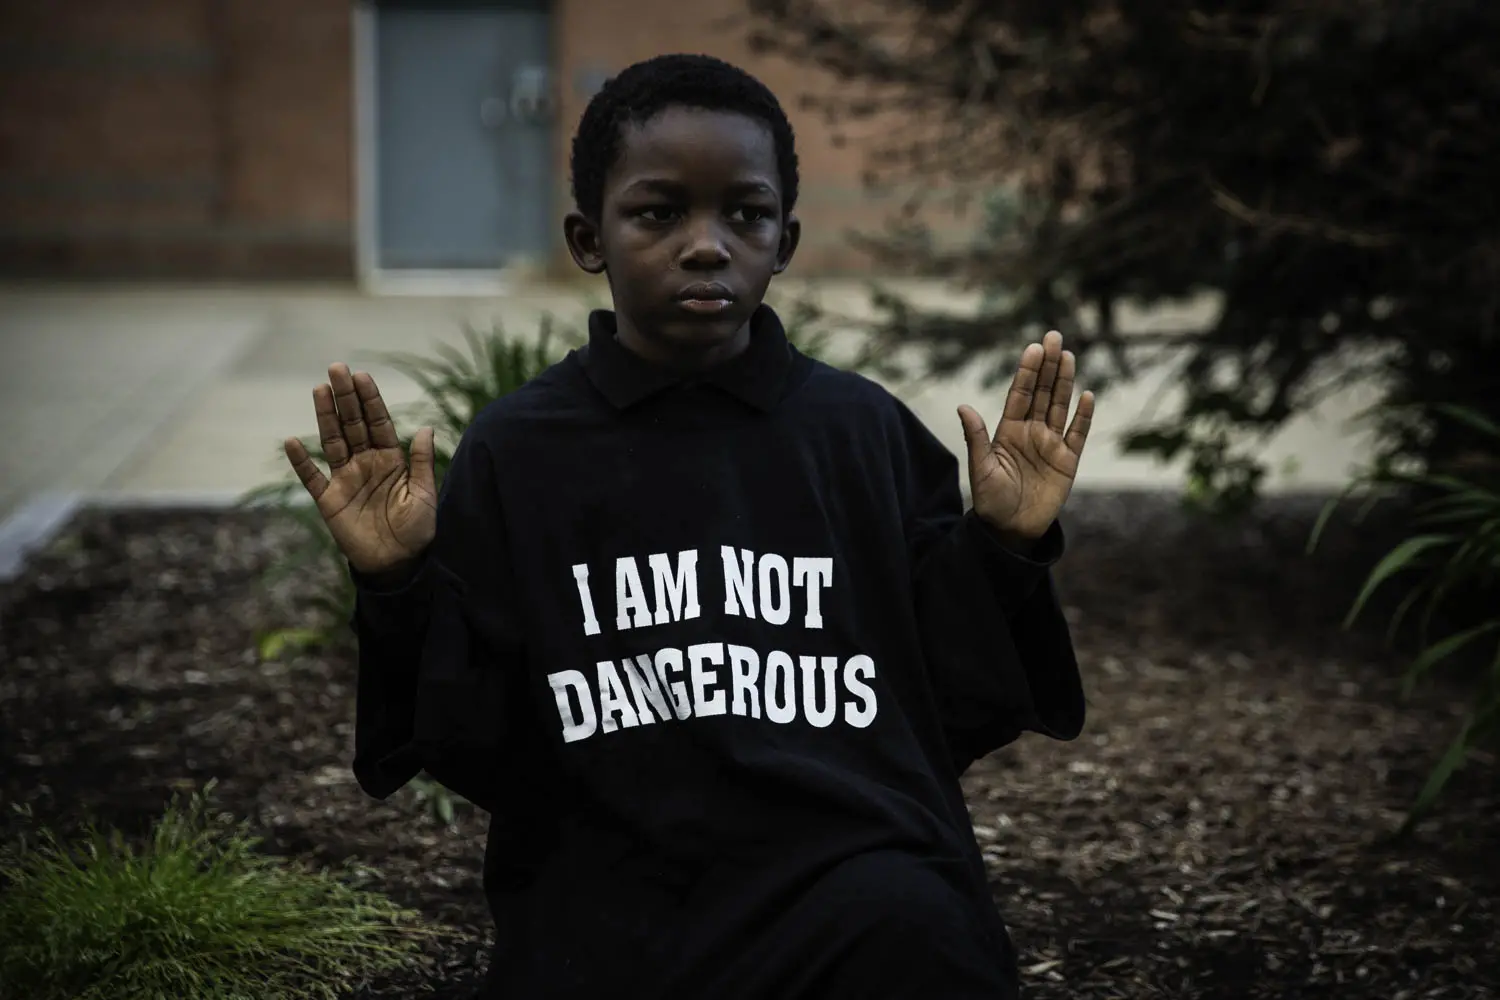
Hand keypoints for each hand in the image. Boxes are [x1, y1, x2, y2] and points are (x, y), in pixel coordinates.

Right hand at [283, 363, 436, 575]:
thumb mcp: (424, 494)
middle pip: (353, 424)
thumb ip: (423, 462)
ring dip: (326, 416)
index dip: (370, 400)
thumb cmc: (415, 529)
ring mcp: (346, 479)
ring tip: (319, 389)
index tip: (362, 376)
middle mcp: (366, 463)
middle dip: (346, 397)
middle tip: (337, 368)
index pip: (378, 423)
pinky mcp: (329, 500)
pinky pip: (312, 478)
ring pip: (333, 441)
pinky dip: (302, 462)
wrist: (398, 563)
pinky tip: (292, 442)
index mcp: (391, 459)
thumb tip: (426, 428)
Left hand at [958, 330, 1094, 542]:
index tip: (1033, 347)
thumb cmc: (990, 500)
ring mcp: (1051, 444)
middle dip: (1048, 366)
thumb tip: (962, 406)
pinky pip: (1078, 434)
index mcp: (1008, 430)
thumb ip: (976, 437)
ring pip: (1060, 406)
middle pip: (1042, 392)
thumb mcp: (980, 468)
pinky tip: (1088, 396)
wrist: (1010, 529)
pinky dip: (1084, 416)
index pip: (1019, 394)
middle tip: (1054, 337)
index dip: (1027, 371)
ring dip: (1065, 382)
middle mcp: (1031, 431)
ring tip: (1068, 356)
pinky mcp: (1068, 461)